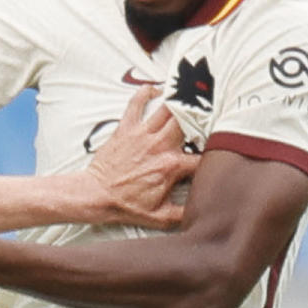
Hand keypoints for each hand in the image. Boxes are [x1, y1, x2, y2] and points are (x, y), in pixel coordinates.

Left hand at [87, 87, 199, 228]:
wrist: (96, 195)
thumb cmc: (125, 205)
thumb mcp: (160, 217)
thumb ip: (183, 214)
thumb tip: (200, 210)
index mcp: (171, 167)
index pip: (200, 158)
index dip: (210, 159)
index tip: (212, 159)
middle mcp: (159, 146)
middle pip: (188, 123)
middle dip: (200, 119)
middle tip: (206, 117)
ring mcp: (142, 134)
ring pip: (168, 109)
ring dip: (179, 103)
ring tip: (189, 99)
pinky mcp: (126, 128)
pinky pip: (136, 103)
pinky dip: (146, 92)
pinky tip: (155, 90)